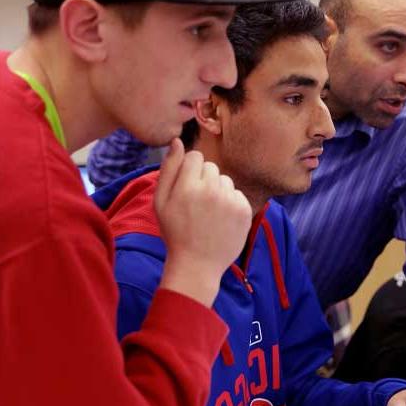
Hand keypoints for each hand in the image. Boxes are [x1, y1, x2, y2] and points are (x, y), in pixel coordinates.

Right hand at [156, 139, 251, 306]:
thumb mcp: (161, 201)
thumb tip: (178, 141)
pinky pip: (237, 194)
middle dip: (204, 179)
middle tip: (197, 203)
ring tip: (209, 213)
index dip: (189, 171)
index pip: (195, 156)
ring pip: (225, 179)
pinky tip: (221, 220)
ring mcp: (230, 200)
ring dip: (218, 191)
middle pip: (211, 166)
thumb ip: (168, 169)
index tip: (186, 188)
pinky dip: (230, 203)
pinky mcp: (245, 210)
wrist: (197, 264)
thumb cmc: (175, 232)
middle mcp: (211, 190)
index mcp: (187, 186)